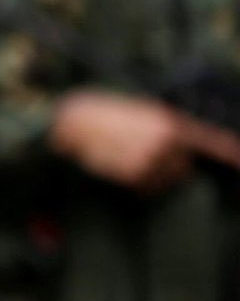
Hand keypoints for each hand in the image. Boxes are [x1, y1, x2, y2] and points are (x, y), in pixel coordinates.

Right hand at [49, 88, 239, 191]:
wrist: (75, 122)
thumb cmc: (105, 116)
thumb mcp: (140, 113)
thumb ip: (164, 128)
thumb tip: (183, 148)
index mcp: (169, 121)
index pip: (208, 140)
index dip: (229, 152)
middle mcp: (166, 139)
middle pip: (183, 167)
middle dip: (168, 168)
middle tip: (142, 158)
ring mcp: (151, 157)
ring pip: (163, 180)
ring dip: (150, 177)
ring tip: (126, 161)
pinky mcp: (134, 173)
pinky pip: (144, 187)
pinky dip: (135, 184)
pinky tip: (119, 168)